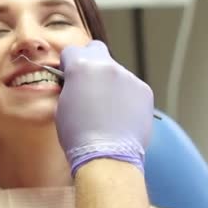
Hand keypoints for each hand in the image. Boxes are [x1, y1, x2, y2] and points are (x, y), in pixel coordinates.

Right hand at [55, 40, 153, 176]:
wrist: (107, 156)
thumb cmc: (78, 135)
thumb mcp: (62, 105)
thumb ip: (70, 85)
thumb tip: (76, 82)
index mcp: (81, 66)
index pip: (71, 51)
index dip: (68, 64)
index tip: (68, 76)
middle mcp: (107, 66)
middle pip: (97, 51)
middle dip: (91, 62)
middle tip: (88, 84)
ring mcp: (128, 77)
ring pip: (115, 71)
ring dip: (109, 82)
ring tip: (106, 109)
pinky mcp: (144, 90)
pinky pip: (131, 87)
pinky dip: (125, 96)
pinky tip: (119, 115)